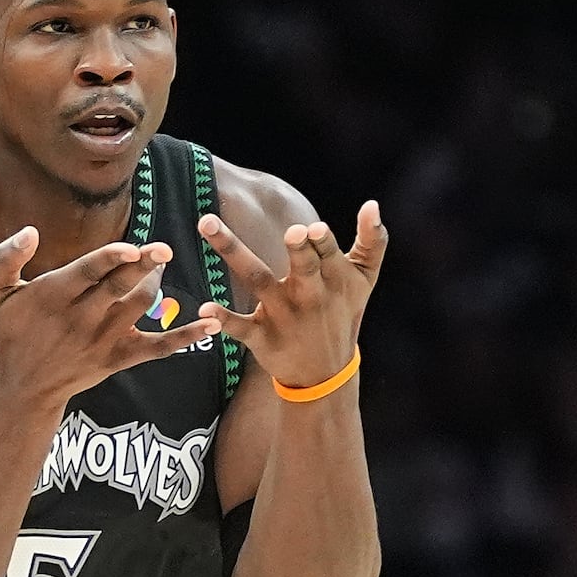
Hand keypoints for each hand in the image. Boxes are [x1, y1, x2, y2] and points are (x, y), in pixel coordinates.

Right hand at [0, 233, 215, 405]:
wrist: (21, 385)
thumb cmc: (9, 330)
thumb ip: (6, 258)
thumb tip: (29, 231)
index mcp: (54, 295)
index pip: (89, 272)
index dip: (113, 259)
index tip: (134, 247)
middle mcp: (82, 317)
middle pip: (120, 288)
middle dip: (144, 267)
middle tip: (164, 249)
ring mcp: (102, 340)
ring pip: (140, 308)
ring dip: (156, 285)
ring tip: (157, 264)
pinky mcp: (118, 359)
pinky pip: (157, 348)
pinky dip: (185, 337)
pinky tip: (210, 325)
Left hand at [194, 202, 391, 392]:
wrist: (326, 373)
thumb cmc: (344, 313)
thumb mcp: (365, 280)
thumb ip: (372, 241)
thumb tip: (372, 204)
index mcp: (333, 279)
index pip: (329, 255)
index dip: (322, 243)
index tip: (315, 228)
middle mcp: (309, 296)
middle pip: (303, 268)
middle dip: (298, 250)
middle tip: (292, 230)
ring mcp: (283, 316)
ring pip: (258, 280)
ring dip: (233, 251)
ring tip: (208, 224)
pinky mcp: (262, 337)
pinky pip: (240, 327)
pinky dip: (223, 319)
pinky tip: (204, 308)